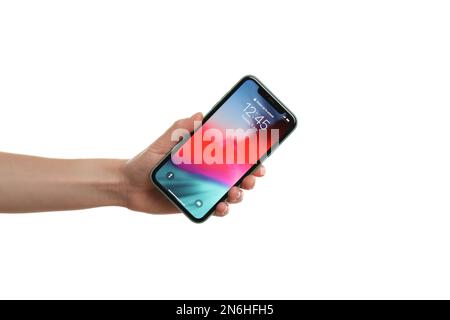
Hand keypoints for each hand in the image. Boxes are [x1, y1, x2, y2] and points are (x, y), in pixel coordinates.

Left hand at [121, 112, 265, 216]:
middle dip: (250, 175)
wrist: (128, 185)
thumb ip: (179, 129)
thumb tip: (200, 114)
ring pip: (230, 192)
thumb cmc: (146, 161)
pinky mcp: (197, 205)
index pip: (231, 154)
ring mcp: (204, 190)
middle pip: (237, 174)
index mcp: (204, 155)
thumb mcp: (162, 143)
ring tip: (235, 192)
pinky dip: (222, 209)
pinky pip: (215, 209)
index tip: (260, 155)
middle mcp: (208, 173)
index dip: (249, 155)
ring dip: (239, 193)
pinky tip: (222, 207)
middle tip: (253, 176)